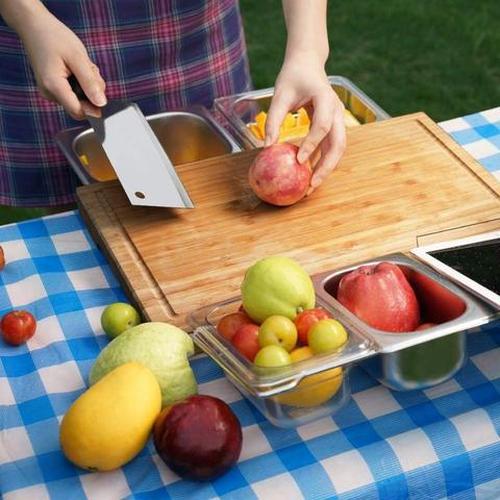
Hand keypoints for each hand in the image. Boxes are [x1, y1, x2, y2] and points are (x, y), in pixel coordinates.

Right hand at [19, 9, 105, 118]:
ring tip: (82, 65)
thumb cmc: (54, 37)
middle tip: (90, 70)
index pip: (79, 112)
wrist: (34, 25)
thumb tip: (102, 103)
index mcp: (53, 86)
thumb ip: (90, 82)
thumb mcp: (78, 58)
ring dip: (87, 85)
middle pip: (80, 106)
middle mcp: (49, 93)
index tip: (101, 90)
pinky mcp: (52, 88)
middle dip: (91, 93)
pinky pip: (73, 92)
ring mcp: (50, 92)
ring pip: (78, 99)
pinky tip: (76, 67)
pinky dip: (80, 82)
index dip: (94, 107)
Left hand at [265, 54, 345, 193]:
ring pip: (338, 148)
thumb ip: (273, 120)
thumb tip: (266, 147)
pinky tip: (310, 174)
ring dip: (327, 168)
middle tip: (311, 185)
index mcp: (325, 98)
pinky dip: (323, 161)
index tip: (298, 161)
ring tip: (312, 186)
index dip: (311, 145)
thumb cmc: (293, 76)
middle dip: (327, 166)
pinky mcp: (334, 125)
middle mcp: (337, 110)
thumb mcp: (280, 94)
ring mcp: (338, 118)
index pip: (322, 126)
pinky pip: (331, 147)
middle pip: (339, 143)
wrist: (308, 63)